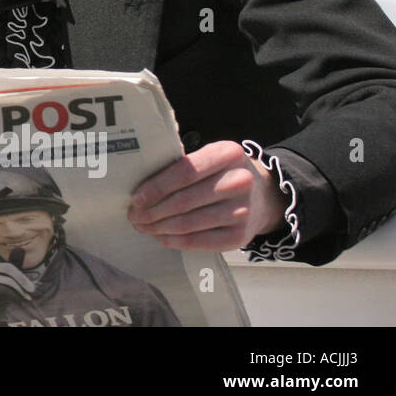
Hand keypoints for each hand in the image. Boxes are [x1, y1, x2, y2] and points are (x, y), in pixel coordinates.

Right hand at [0, 241, 35, 302]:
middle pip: (8, 268)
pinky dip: (14, 295)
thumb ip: (14, 266)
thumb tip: (20, 249)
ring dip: (20, 290)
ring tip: (26, 297)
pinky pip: (4, 290)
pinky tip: (18, 299)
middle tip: (33, 289)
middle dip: (22, 279)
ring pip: (8, 280)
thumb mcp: (8, 278)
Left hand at [128, 141, 286, 249]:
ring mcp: (243, 210)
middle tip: (133, 216)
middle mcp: (240, 181)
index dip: (156, 187)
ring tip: (143, 226)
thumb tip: (139, 189)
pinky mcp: (240, 236)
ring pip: (188, 223)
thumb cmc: (221, 174)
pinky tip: (161, 237)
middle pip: (184, 201)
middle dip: (152, 211)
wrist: (262, 195)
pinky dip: (174, 240)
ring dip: (159, 227)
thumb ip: (181, 166)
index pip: (184, 172)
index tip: (136, 198)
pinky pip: (199, 241)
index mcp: (228, 153)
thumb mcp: (209, 158)